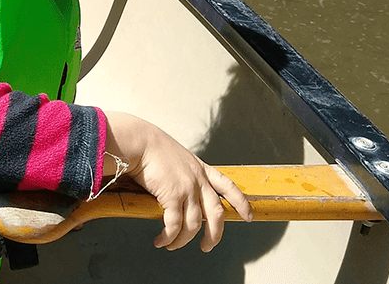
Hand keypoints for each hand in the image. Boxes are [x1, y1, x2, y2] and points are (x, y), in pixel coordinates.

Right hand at [103, 111, 252, 251]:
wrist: (140, 141)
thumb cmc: (152, 148)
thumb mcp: (178, 158)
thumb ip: (184, 174)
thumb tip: (180, 192)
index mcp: (202, 169)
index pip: (229, 187)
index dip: (241, 203)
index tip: (248, 217)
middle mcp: (198, 180)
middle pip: (216, 214)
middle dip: (214, 235)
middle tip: (207, 247)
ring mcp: (187, 188)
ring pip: (193, 225)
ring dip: (183, 241)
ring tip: (172, 246)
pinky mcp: (172, 196)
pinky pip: (174, 225)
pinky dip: (168, 237)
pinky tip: (161, 241)